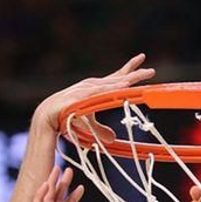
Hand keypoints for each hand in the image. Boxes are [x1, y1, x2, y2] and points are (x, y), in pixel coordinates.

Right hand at [36, 54, 153, 131]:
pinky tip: (124, 86)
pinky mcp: (81, 95)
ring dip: (126, 79)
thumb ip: (101, 130)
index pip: (117, 77)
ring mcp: (88, 88)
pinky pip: (100, 91)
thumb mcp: (88, 126)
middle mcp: (94, 85)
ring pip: (111, 83)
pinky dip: (112, 88)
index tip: (144, 62)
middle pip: (118, 78)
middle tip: (152, 71)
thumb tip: (113, 139)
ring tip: (142, 76)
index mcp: (97, 89)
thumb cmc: (67, 118)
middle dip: (135, 73)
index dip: (130, 70)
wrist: (48, 116)